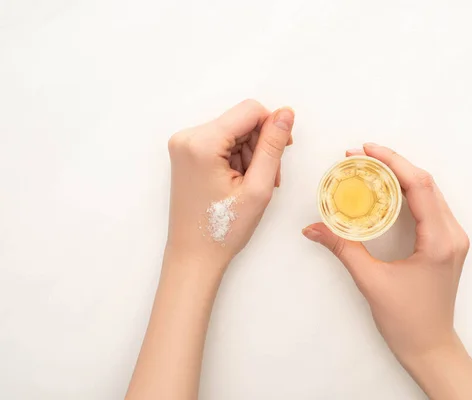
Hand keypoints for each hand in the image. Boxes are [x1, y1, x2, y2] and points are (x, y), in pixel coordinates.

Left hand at [127, 101, 294, 399]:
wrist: (194, 256)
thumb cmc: (223, 229)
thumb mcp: (258, 187)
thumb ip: (272, 146)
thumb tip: (285, 114)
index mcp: (201, 142)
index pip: (250, 110)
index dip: (273, 126)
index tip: (283, 151)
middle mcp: (187, 137)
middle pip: (241, 121)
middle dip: (261, 145)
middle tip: (269, 178)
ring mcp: (184, 145)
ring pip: (234, 132)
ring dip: (250, 155)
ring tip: (255, 185)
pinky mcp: (186, 154)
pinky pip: (222, 142)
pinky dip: (237, 158)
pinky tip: (241, 182)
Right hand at [304, 143, 467, 360]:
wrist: (431, 347)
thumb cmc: (407, 321)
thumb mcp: (371, 282)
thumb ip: (343, 249)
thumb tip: (313, 228)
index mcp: (440, 241)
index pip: (419, 186)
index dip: (392, 162)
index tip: (365, 150)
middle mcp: (452, 234)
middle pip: (426, 183)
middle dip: (393, 164)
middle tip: (360, 155)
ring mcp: (453, 238)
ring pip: (429, 192)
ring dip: (401, 175)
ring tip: (370, 166)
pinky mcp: (447, 243)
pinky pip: (429, 206)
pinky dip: (407, 192)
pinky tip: (386, 190)